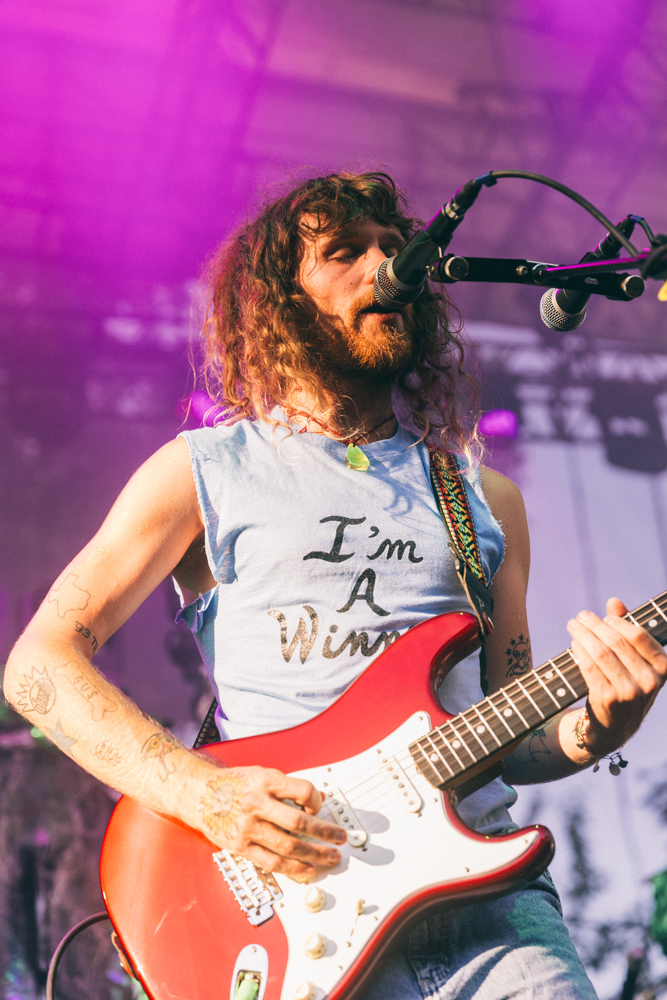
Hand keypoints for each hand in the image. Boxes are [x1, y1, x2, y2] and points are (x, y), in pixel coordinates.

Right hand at [194, 764, 345, 877]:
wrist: (198, 794)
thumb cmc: (231, 783)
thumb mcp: (261, 774)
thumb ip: (289, 787)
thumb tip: (318, 797)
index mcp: (265, 781)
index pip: (302, 791)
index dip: (316, 801)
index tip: (320, 808)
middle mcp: (257, 804)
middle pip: (299, 822)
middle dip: (324, 832)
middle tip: (339, 838)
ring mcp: (248, 827)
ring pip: (288, 845)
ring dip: (314, 853)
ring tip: (329, 856)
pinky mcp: (241, 846)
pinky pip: (271, 861)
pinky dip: (292, 868)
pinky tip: (307, 869)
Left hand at [566, 597, 666, 754]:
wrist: (614, 727)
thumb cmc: (625, 684)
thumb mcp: (633, 660)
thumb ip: (626, 629)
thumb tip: (614, 602)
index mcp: (663, 668)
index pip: (639, 635)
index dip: (618, 622)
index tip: (604, 618)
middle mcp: (650, 681)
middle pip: (617, 641)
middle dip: (595, 625)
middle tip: (581, 616)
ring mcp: (630, 692)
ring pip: (601, 653)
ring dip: (583, 634)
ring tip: (573, 625)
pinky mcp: (608, 700)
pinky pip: (589, 667)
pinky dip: (579, 652)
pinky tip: (574, 644)